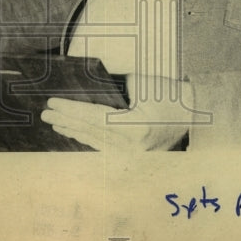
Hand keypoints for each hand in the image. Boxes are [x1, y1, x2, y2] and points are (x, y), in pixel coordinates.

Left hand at [41, 74, 199, 150]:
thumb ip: (115, 86)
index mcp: (135, 128)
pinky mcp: (135, 156)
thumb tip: (88, 87)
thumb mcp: (142, 84)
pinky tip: (75, 134)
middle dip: (67, 121)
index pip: (94, 118)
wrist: (194, 115)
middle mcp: (132, 147)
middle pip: (92, 132)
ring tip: (56, 123)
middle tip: (46, 113)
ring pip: (96, 142)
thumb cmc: (170, 96)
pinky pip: (106, 148)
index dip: (71, 111)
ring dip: (74, 132)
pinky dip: (88, 140)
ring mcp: (134, 155)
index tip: (53, 104)